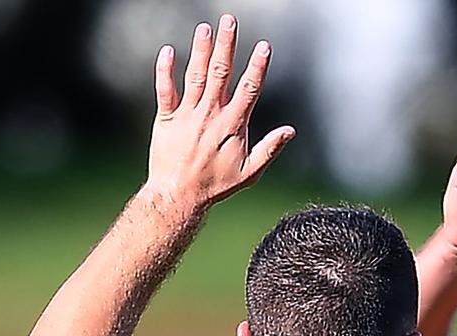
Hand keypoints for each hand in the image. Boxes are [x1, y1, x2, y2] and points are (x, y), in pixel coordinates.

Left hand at [145, 15, 293, 209]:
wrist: (178, 194)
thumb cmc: (216, 185)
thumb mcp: (250, 172)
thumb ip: (270, 148)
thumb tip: (290, 131)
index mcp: (233, 125)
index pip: (249, 89)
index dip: (257, 66)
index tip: (264, 46)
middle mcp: (211, 114)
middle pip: (221, 72)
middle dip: (227, 44)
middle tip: (230, 20)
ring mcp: (188, 114)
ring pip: (196, 75)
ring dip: (201, 50)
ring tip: (205, 27)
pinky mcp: (166, 118)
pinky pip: (165, 89)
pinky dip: (166, 70)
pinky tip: (169, 50)